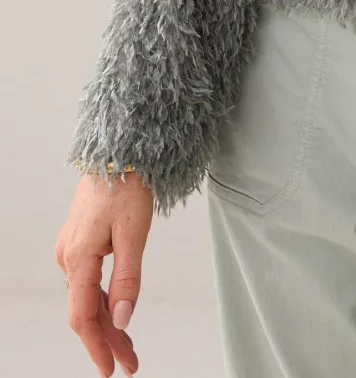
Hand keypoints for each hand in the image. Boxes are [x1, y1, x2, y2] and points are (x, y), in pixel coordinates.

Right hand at [55, 169, 152, 376]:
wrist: (117, 152)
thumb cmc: (126, 186)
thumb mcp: (134, 234)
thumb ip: (128, 279)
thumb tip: (123, 320)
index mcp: (79, 257)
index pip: (83, 316)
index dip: (97, 346)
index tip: (111, 369)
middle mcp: (69, 257)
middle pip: (86, 311)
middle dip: (108, 340)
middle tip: (130, 364)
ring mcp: (72, 250)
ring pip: (87, 298)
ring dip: (107, 323)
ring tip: (128, 347)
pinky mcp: (80, 242)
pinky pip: (89, 282)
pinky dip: (103, 301)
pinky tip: (115, 314)